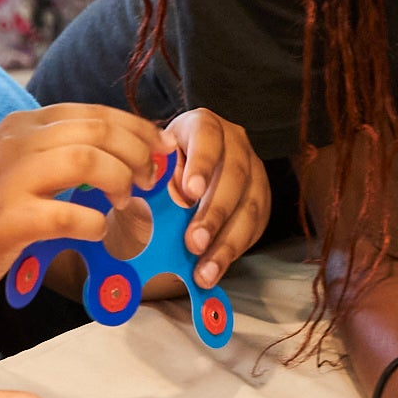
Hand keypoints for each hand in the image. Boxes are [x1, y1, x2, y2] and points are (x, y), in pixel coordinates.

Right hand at [0, 104, 166, 298]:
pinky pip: (67, 214)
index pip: (95, 113)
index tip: (160, 149)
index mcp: (23, 126)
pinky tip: (96, 230)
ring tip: (124, 202)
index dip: (137, 129)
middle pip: (98, 131)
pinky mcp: (7, 221)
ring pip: (86, 161)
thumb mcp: (14, 164)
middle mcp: (17, 144)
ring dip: (118, 181)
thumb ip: (57, 153)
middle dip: (137, 154)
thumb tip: (119, 152)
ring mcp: (10, 180)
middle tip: (149, 180)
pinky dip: (93, 222)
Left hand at [161, 108, 269, 286]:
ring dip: (226, 241)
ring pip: (250, 205)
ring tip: (204, 270)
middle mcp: (234, 145)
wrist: (171, 193)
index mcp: (200, 127)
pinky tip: (214, 269)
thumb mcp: (145, 175)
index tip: (189, 192)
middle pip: (234, 175)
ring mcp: (253, 172)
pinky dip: (233, 251)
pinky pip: (254, 228)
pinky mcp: (260, 200)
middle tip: (194, 242)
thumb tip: (137, 199)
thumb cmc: (157, 177)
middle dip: (214, 212)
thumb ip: (144, 185)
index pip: (206, 138)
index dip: (201, 163)